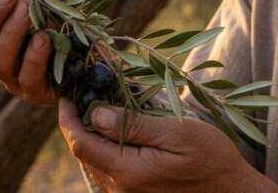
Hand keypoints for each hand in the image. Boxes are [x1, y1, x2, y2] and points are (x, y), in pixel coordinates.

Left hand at [58, 99, 277, 192]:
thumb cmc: (211, 159)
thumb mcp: (176, 132)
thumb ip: (133, 125)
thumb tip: (94, 114)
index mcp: (128, 171)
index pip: (81, 144)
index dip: (68, 119)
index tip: (66, 96)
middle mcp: (121, 190)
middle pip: (85, 154)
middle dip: (79, 124)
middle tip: (82, 94)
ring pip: (96, 164)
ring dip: (93, 137)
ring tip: (99, 109)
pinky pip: (111, 173)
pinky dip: (107, 151)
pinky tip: (119, 133)